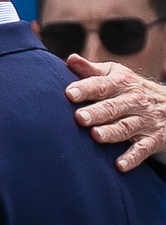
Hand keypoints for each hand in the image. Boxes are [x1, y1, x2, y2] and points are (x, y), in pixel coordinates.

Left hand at [64, 54, 165, 171]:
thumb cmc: (131, 90)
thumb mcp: (116, 75)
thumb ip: (92, 71)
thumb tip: (70, 59)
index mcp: (122, 83)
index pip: (102, 84)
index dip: (86, 88)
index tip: (69, 94)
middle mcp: (134, 101)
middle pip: (113, 107)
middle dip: (97, 112)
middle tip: (80, 117)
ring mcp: (146, 120)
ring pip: (127, 127)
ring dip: (112, 132)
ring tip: (96, 136)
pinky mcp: (155, 138)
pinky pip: (143, 149)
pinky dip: (132, 157)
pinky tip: (120, 165)